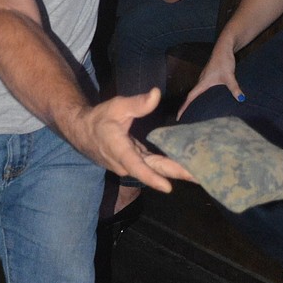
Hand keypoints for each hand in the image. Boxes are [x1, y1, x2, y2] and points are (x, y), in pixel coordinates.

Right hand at [70, 89, 193, 191]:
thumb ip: (137, 103)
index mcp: (119, 149)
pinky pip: (152, 168)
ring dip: (175, 172)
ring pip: (154, 170)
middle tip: (200, 176)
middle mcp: (125, 163)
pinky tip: (185, 167)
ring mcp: (129, 166)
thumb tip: (156, 94)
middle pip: (153, 171)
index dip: (151, 177)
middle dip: (176, 174)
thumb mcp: (117, 106)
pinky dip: (168, 168)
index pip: (136, 166)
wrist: (82, 132)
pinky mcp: (134, 164)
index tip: (167, 187)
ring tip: (199, 173)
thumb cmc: (99, 118)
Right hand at [178, 42, 243, 116]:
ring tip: (191, 113)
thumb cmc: (224, 61)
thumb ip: (234, 88)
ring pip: (195, 92)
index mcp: (202, 82)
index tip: (178, 117)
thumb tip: (241, 99)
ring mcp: (204, 78)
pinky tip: (204, 100)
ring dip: (192, 101)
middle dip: (185, 107)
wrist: (224, 48)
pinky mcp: (208, 76)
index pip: (190, 97)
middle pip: (190, 96)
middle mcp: (201, 81)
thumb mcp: (229, 76)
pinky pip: (200, 88)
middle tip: (182, 119)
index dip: (183, 108)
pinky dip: (198, 96)